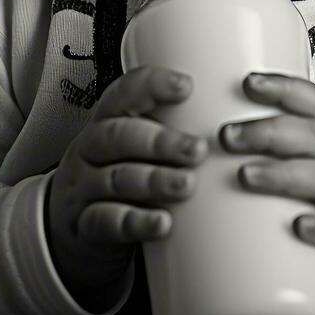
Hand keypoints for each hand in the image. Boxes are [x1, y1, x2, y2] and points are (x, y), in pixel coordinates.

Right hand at [45, 66, 206, 305]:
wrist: (74, 229)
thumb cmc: (120, 177)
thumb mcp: (136, 148)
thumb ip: (173, 131)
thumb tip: (241, 121)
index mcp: (108, 121)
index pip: (123, 93)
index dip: (151, 85)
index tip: (186, 86)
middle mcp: (92, 148)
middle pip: (119, 135)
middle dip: (160, 140)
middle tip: (198, 149)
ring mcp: (84, 187)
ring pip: (116, 178)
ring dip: (154, 180)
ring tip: (187, 185)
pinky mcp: (85, 224)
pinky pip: (106, 221)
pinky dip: (135, 221)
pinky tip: (162, 223)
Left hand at [219, 72, 314, 300]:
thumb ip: (291, 148)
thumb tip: (223, 137)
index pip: (314, 101)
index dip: (283, 88)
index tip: (247, 82)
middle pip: (312, 135)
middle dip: (267, 131)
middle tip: (227, 136)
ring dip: (283, 174)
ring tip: (246, 175)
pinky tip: (299, 226)